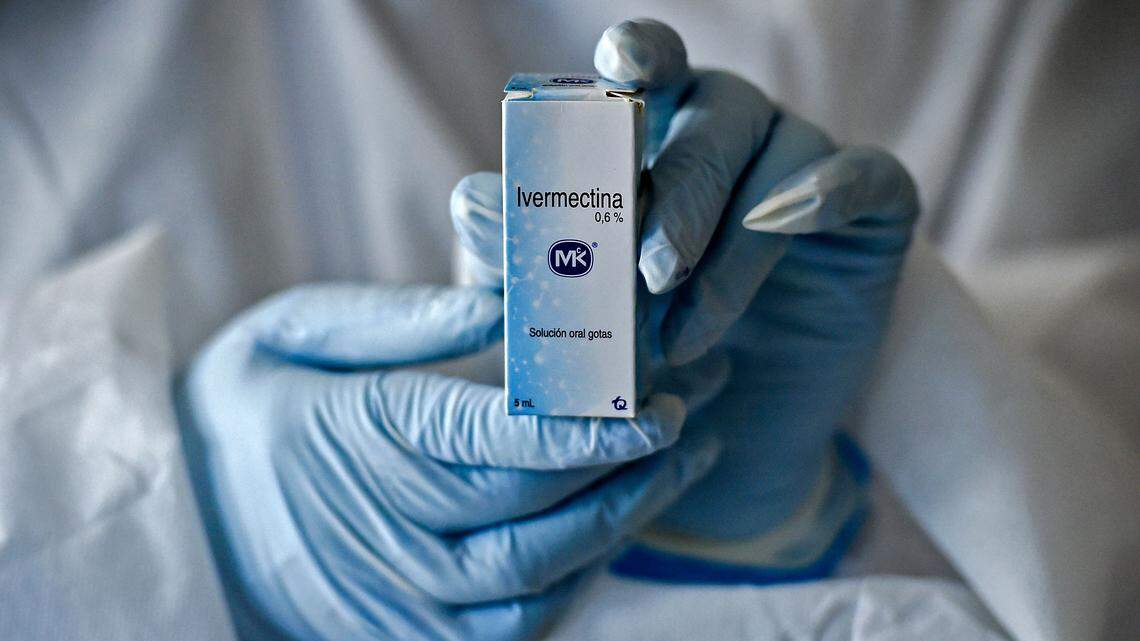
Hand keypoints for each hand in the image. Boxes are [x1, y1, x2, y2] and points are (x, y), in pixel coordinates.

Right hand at [177, 283, 726, 639]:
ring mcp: (399, 599)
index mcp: (356, 439)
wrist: (180, 517)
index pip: (488, 440)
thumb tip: (506, 301)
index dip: (581, 426)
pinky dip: (578, 575)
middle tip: (688, 412)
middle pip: (532, 509)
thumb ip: (403, 320)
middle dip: (624, 465)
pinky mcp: (412, 637)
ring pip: (538, 580)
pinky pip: (518, 626)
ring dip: (619, 521)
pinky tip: (615, 520)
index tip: (653, 402)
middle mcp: (383, 532)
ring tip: (680, 462)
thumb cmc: (243, 406)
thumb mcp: (295, 330)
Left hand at [452, 19, 917, 578]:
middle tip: (647, 274)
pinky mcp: (873, 209)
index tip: (620, 70)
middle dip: (676, 197)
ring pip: (777, 162)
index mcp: (656, 136)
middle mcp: (729, 133)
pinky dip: (829, 192)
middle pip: (710, 122)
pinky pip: (867, 177)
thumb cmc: (642, 354)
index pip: (647, 71)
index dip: (638, 57)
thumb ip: (528, 257)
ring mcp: (803, 163)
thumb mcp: (575, 316)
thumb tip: (472, 198)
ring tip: (685, 335)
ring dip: (729, 247)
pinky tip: (787, 220)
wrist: (740, 428)